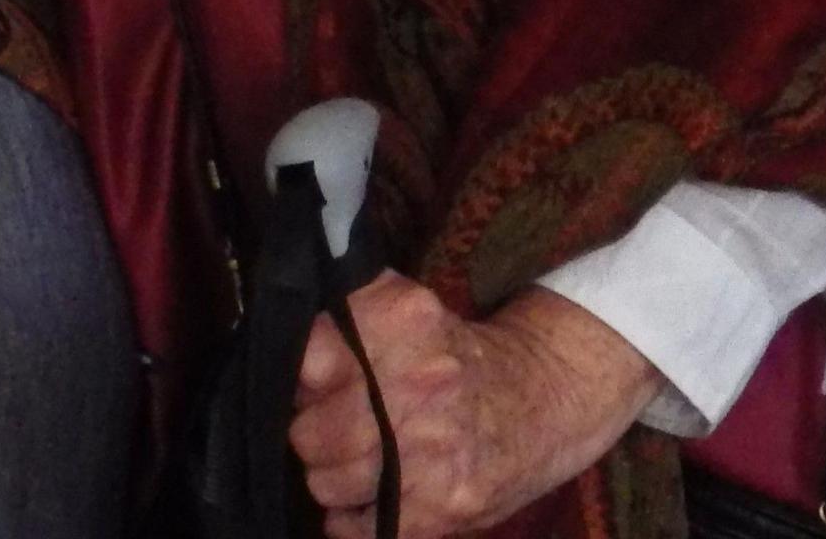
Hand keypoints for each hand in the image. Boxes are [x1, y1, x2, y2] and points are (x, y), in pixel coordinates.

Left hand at [289, 277, 656, 536]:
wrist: (543, 395)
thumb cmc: (452, 354)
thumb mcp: (401, 308)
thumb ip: (339, 317)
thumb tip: (282, 356)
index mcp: (400, 322)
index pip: (302, 361)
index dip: (295, 383)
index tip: (307, 390)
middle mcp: (418, 383)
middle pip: (307, 434)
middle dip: (309, 437)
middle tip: (329, 432)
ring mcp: (433, 450)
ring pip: (326, 484)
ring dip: (330, 479)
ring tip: (357, 464)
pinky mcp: (446, 506)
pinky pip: (361, 529)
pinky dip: (353, 521)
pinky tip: (371, 499)